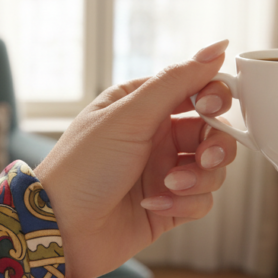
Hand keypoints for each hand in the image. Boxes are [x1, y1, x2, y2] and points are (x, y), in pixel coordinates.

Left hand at [35, 40, 237, 277]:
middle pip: (213, 131)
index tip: (210, 106)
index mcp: (142, 106)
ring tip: (171, 185)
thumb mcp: (128, 116)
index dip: (213, 96)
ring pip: (212, 168)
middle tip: (203, 157)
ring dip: (199, 178)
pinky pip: (201, 201)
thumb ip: (176, 81)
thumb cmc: (82, 168)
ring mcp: (162, 172)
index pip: (196, 88)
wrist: (60, 229)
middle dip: (215, 145)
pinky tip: (154, 205)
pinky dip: (186, 204)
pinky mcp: (167, 206)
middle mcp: (155, 137)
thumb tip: (217, 48)